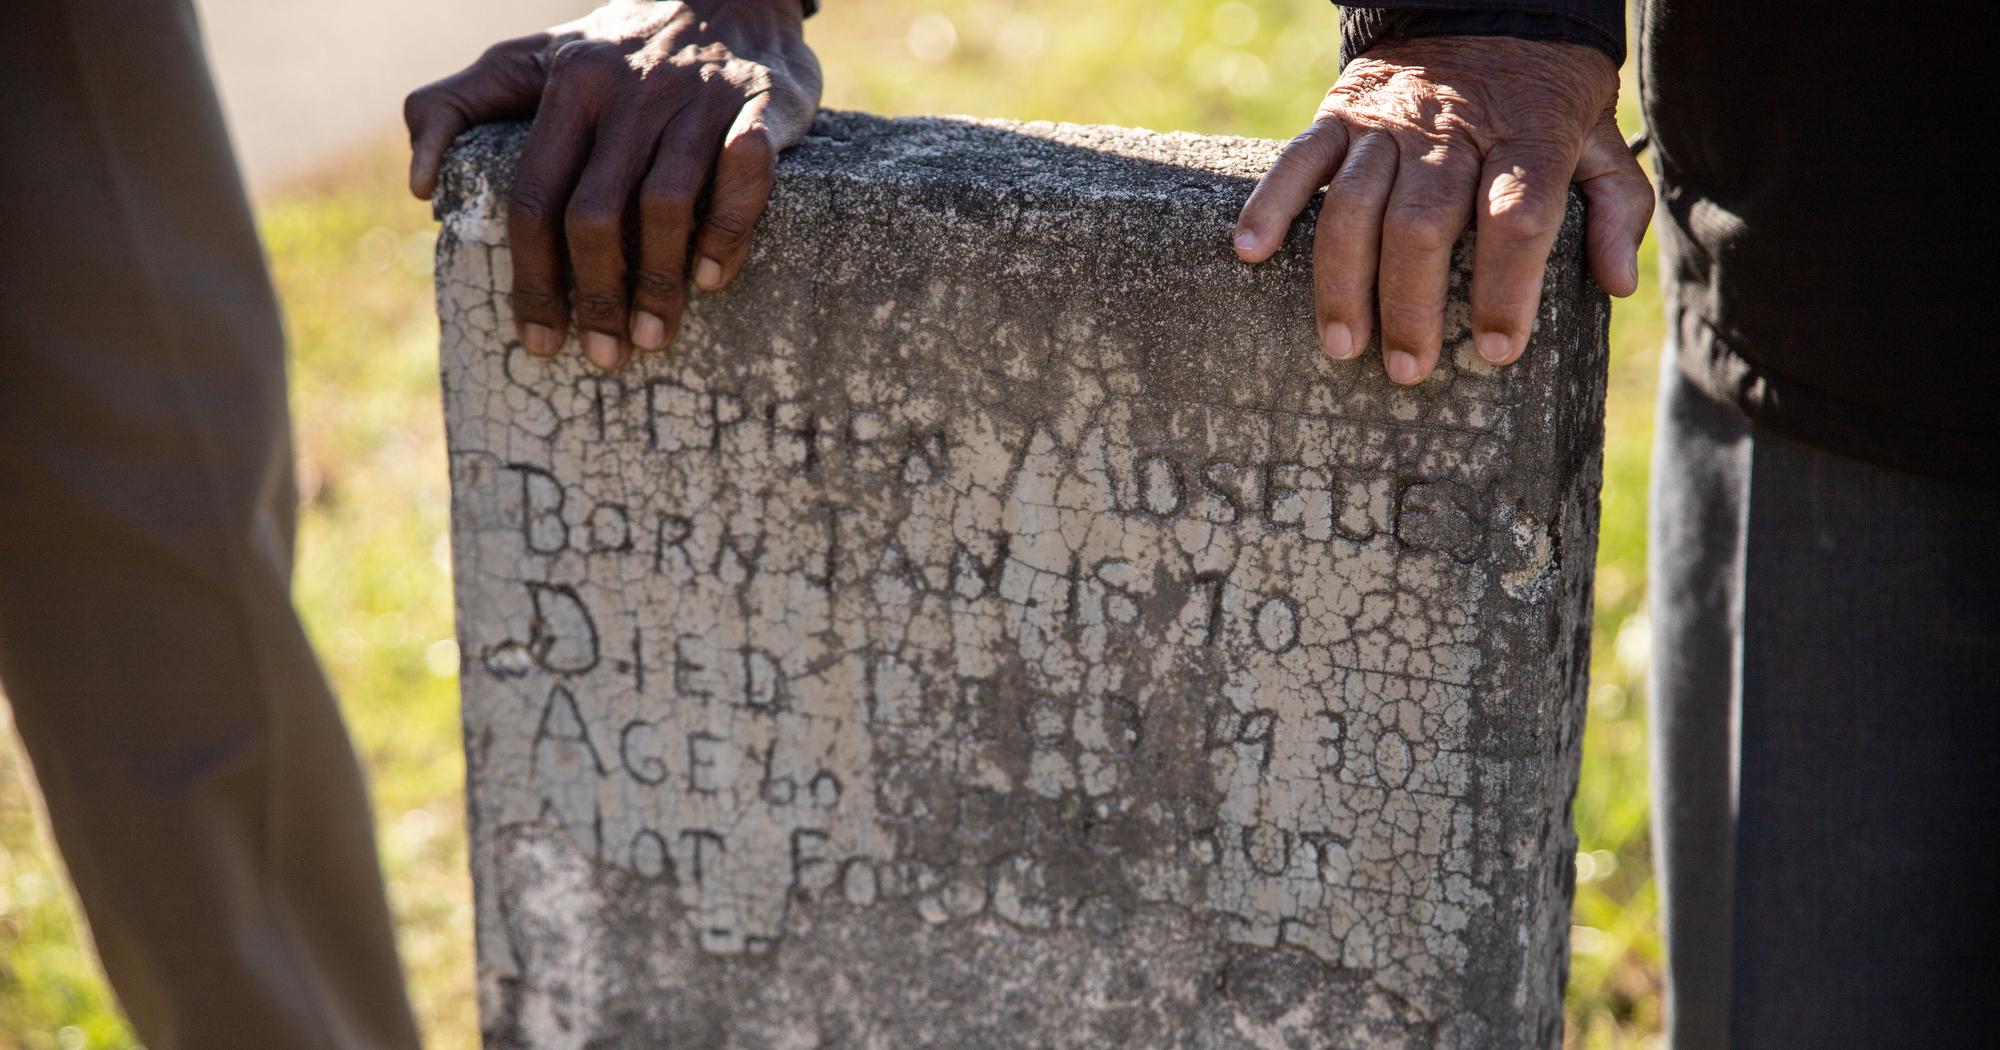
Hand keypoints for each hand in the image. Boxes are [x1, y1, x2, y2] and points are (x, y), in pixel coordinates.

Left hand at [405, 0, 821, 368]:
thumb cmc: (620, 48)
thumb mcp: (531, 60)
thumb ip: (460, 105)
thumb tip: (418, 186)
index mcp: (570, 85)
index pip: (536, 194)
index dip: (533, 276)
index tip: (539, 339)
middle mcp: (630, 90)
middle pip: (596, 211)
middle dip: (595, 294)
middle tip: (604, 354)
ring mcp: (698, 97)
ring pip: (667, 203)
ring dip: (658, 282)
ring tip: (653, 335)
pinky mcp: (761, 105)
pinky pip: (743, 176)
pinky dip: (726, 232)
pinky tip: (711, 276)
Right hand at [1233, 37, 1652, 383]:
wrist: (1483, 10)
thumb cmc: (1542, 100)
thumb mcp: (1598, 139)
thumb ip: (1615, 207)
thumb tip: (1615, 283)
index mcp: (1529, 136)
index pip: (1517, 218)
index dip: (1505, 289)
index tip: (1495, 350)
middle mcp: (1452, 130)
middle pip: (1424, 224)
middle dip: (1411, 305)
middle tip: (1409, 370)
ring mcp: (1389, 123)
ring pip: (1356, 205)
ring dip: (1343, 282)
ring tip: (1343, 345)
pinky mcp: (1340, 114)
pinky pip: (1298, 160)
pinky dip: (1270, 205)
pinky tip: (1253, 252)